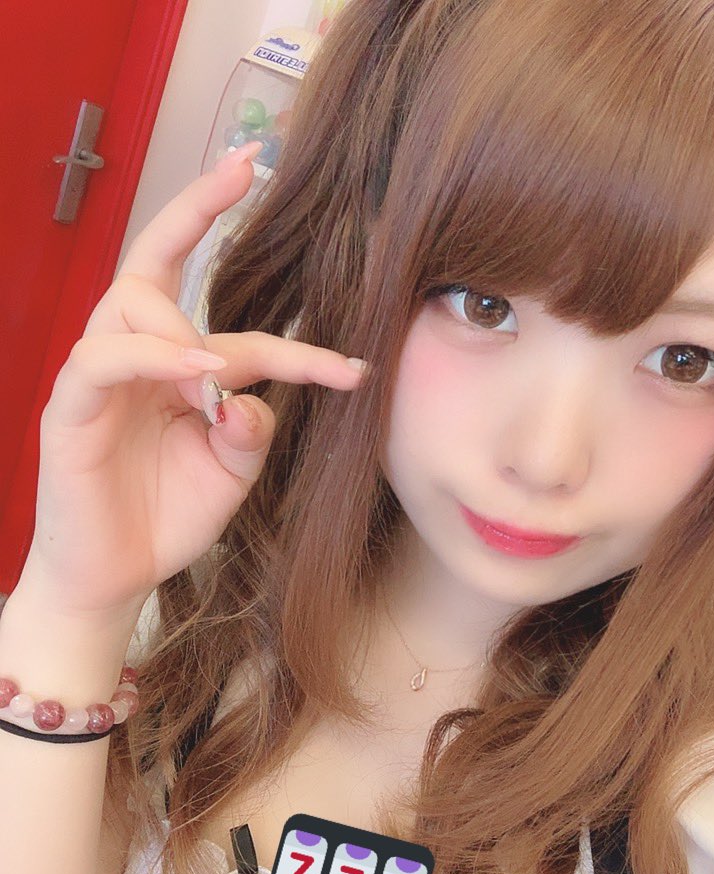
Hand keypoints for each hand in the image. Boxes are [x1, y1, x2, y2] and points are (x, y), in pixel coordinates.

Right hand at [23, 142, 365, 618]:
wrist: (117, 576)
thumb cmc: (169, 516)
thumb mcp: (231, 473)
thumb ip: (250, 431)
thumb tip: (251, 396)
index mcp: (178, 369)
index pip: (236, 329)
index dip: (296, 340)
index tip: (353, 364)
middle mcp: (138, 356)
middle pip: (155, 260)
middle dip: (198, 207)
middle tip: (248, 166)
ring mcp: (100, 377)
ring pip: (130, 299)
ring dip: (185, 322)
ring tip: (221, 374)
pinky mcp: (70, 406)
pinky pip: (103, 357)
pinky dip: (151, 355)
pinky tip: (197, 376)